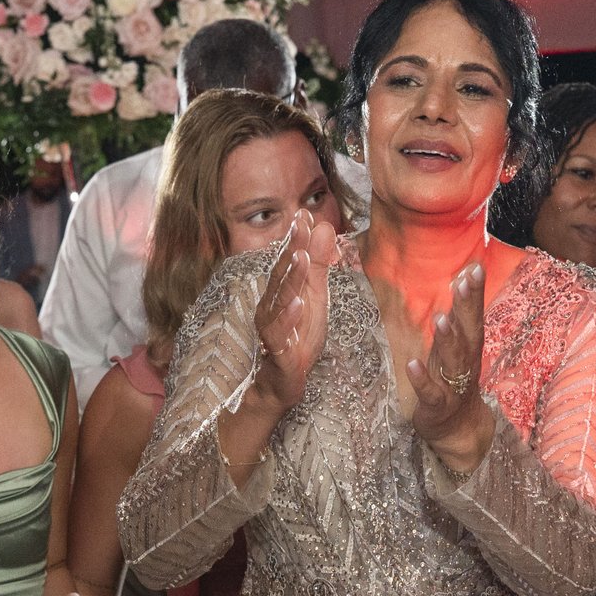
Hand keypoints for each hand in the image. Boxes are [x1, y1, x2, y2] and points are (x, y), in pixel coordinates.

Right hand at [249, 211, 339, 411]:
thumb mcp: (315, 297)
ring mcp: (273, 329)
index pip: (289, 261)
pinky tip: (298, 304)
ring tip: (301, 259)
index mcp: (282, 292)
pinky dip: (289, 318)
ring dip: (291, 279)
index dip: (296, 238)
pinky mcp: (278, 352)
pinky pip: (281, 334)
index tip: (304, 213)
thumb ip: (319, 265)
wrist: (283, 381)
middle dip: (292, 249)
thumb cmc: (298, 337)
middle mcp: (272, 306)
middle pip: (281, 275)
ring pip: (280, 301)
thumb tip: (324, 226)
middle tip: (302, 226)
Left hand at [407, 261, 488, 469]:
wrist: (459, 431)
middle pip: (469, 333)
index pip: (473, 316)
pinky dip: (422, 379)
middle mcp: (465, 364)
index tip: (475, 268)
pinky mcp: (437, 406)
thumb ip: (458, 318)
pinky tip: (412, 364)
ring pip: (452, 361)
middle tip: (465, 281)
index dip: (474, 293)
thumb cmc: (453, 382)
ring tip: (440, 318)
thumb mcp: (455, 348)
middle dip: (467, 307)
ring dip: (447, 340)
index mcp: (469, 348)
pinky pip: (430, 393)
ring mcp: (452, 386)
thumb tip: (461, 279)